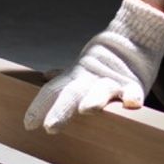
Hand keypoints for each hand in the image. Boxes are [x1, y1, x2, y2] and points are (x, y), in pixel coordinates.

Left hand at [24, 0, 163, 133]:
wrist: (135, 36)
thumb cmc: (106, 59)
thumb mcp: (82, 67)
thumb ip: (65, 76)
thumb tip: (46, 76)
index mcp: (77, 77)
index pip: (53, 91)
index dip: (40, 106)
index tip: (28, 125)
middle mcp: (91, 79)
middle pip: (73, 93)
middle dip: (61, 109)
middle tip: (50, 127)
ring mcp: (113, 80)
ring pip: (102, 89)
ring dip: (94, 99)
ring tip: (86, 109)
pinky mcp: (134, 82)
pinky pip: (133, 90)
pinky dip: (132, 96)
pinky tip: (131, 104)